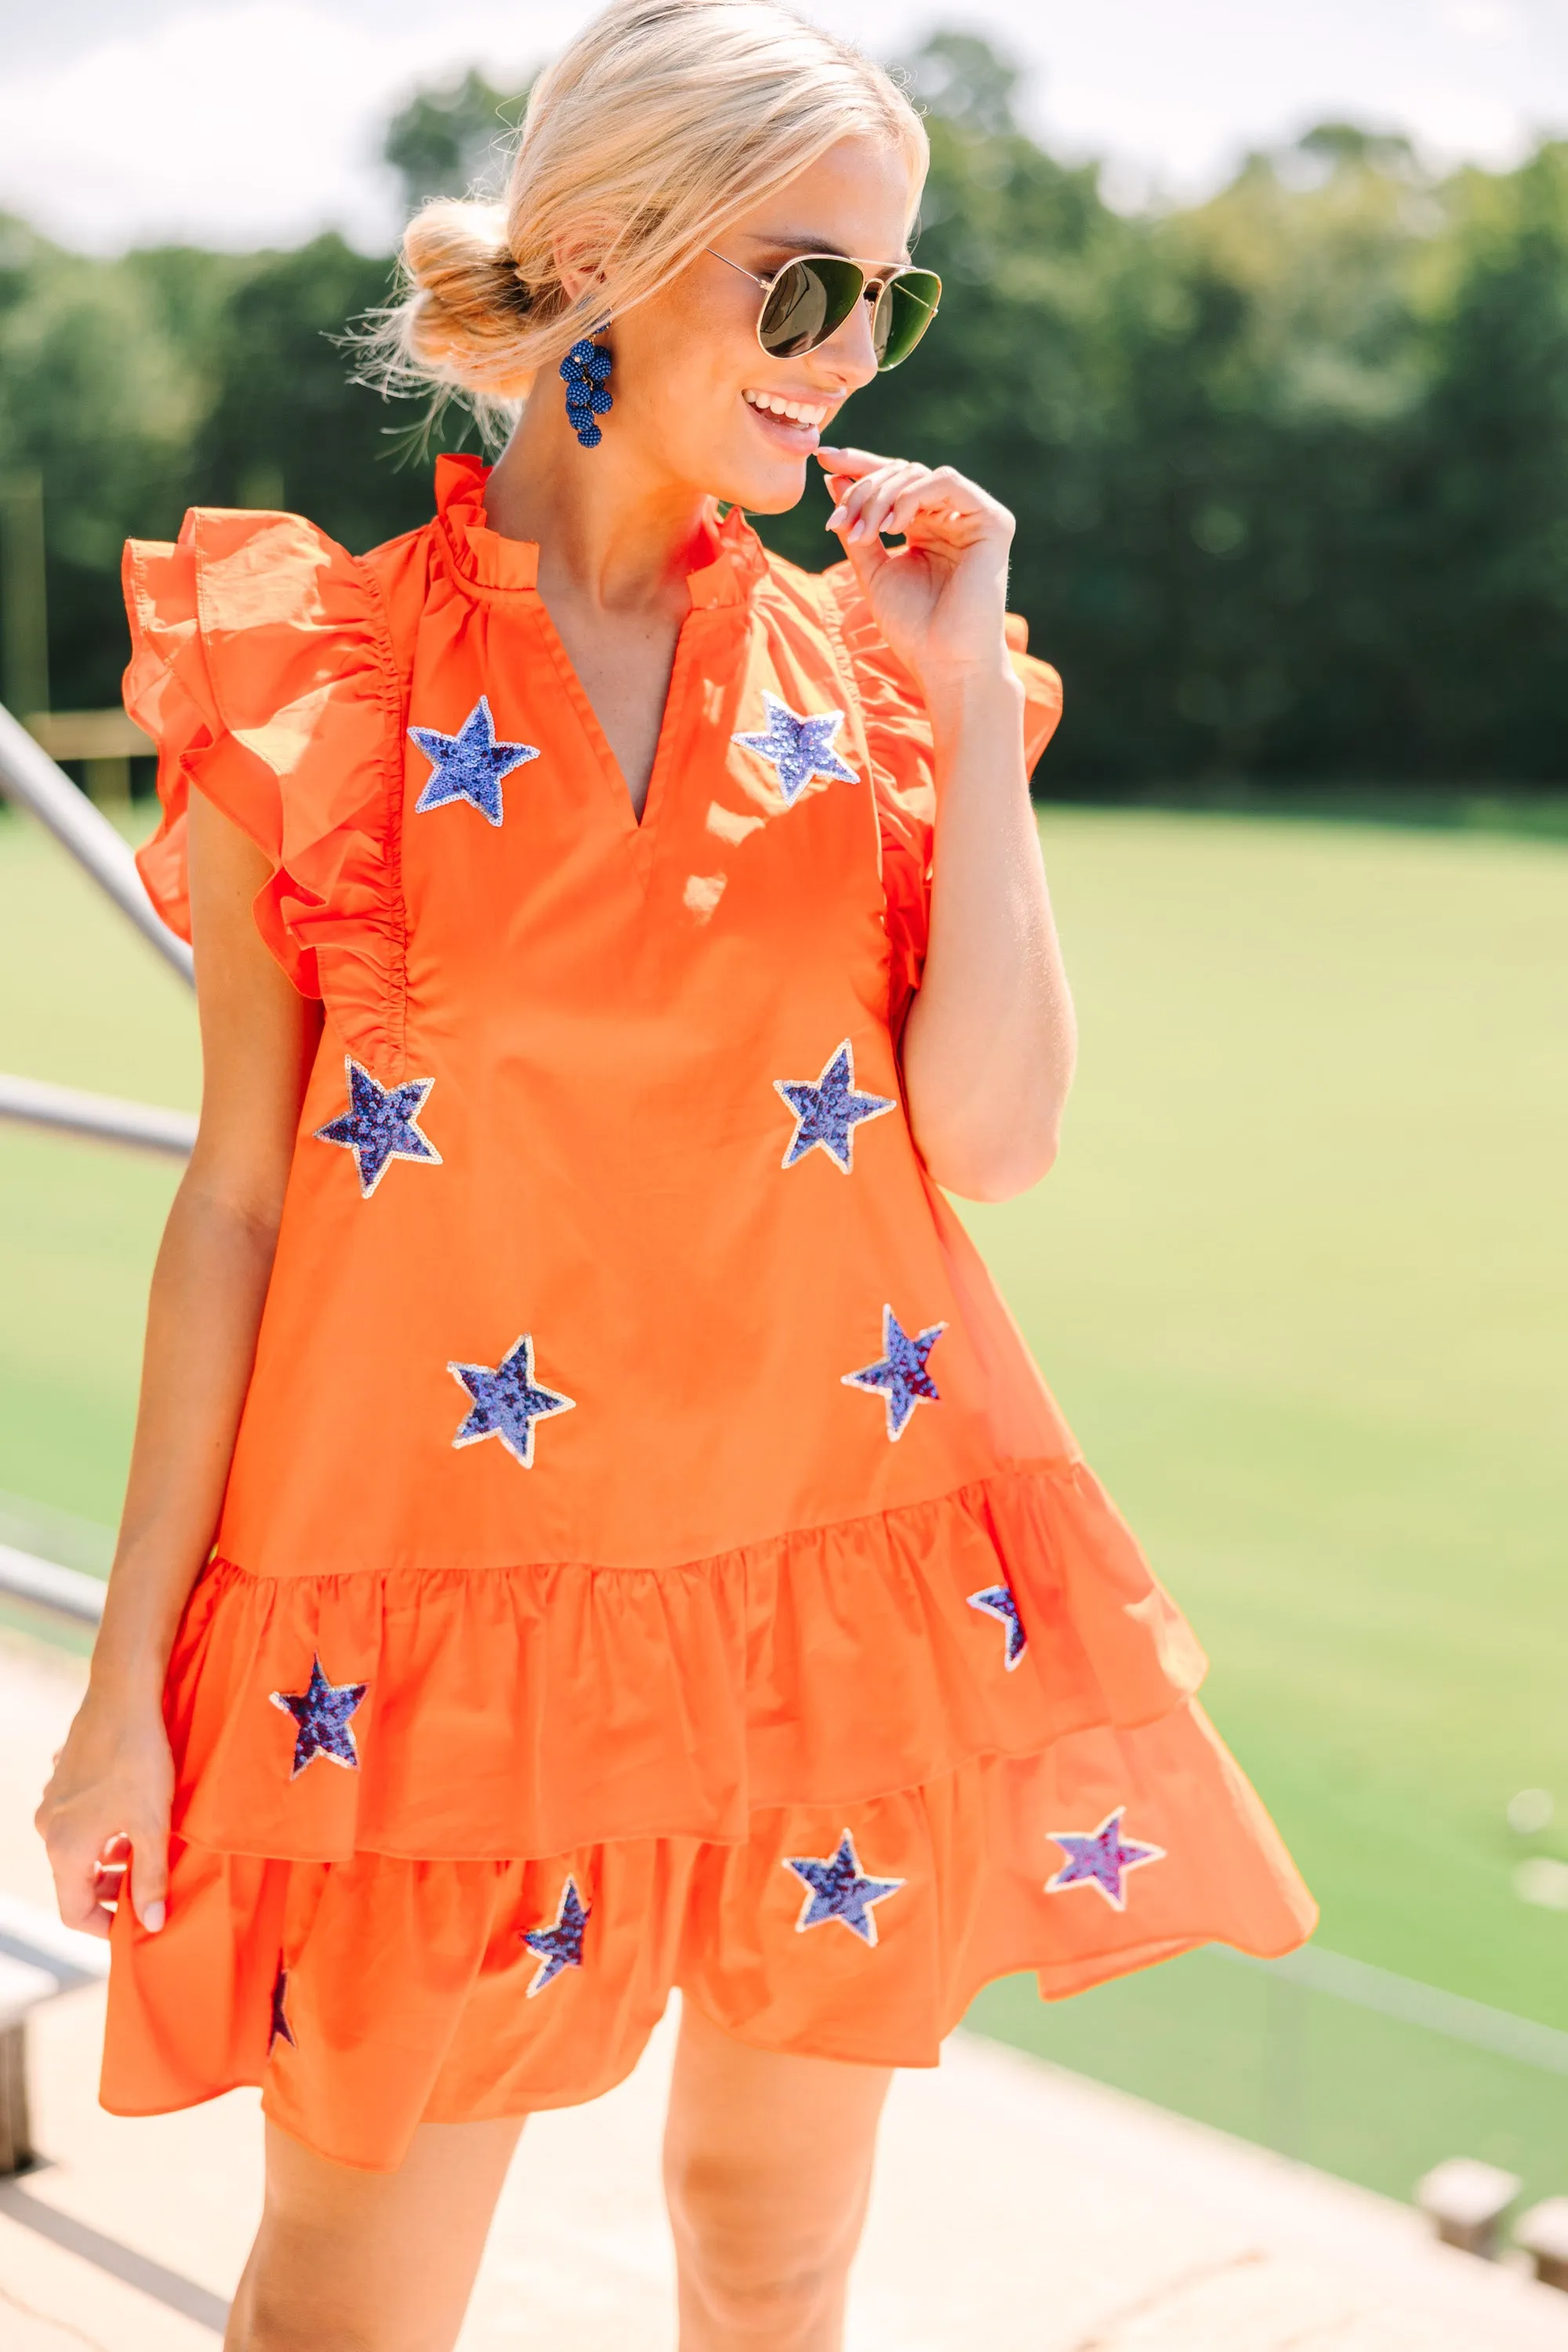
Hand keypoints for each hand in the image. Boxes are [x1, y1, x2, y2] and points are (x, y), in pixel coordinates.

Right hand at [36, 1691, 173, 1939]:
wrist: (123, 1695)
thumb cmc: (139, 1760)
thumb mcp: (153, 1824)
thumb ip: (151, 1878)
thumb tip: (153, 1925)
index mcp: (66, 1849)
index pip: (73, 1913)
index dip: (105, 1927)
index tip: (137, 1925)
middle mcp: (49, 1829)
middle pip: (74, 1882)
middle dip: (110, 1891)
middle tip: (148, 1889)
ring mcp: (52, 1803)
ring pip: (78, 1850)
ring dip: (109, 1859)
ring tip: (145, 1851)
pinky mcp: (62, 1781)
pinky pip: (78, 1822)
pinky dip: (103, 1832)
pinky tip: (132, 1817)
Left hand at [816, 446, 1014, 694]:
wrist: (945, 662)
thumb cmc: (912, 627)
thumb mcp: (872, 569)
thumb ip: (857, 524)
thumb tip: (833, 476)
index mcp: (924, 526)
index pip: (892, 482)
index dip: (859, 465)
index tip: (824, 456)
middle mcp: (950, 516)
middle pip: (901, 473)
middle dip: (863, 491)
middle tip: (839, 522)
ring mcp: (973, 517)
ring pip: (919, 475)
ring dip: (881, 496)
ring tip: (865, 533)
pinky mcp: (993, 521)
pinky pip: (947, 483)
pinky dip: (913, 496)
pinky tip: (894, 526)